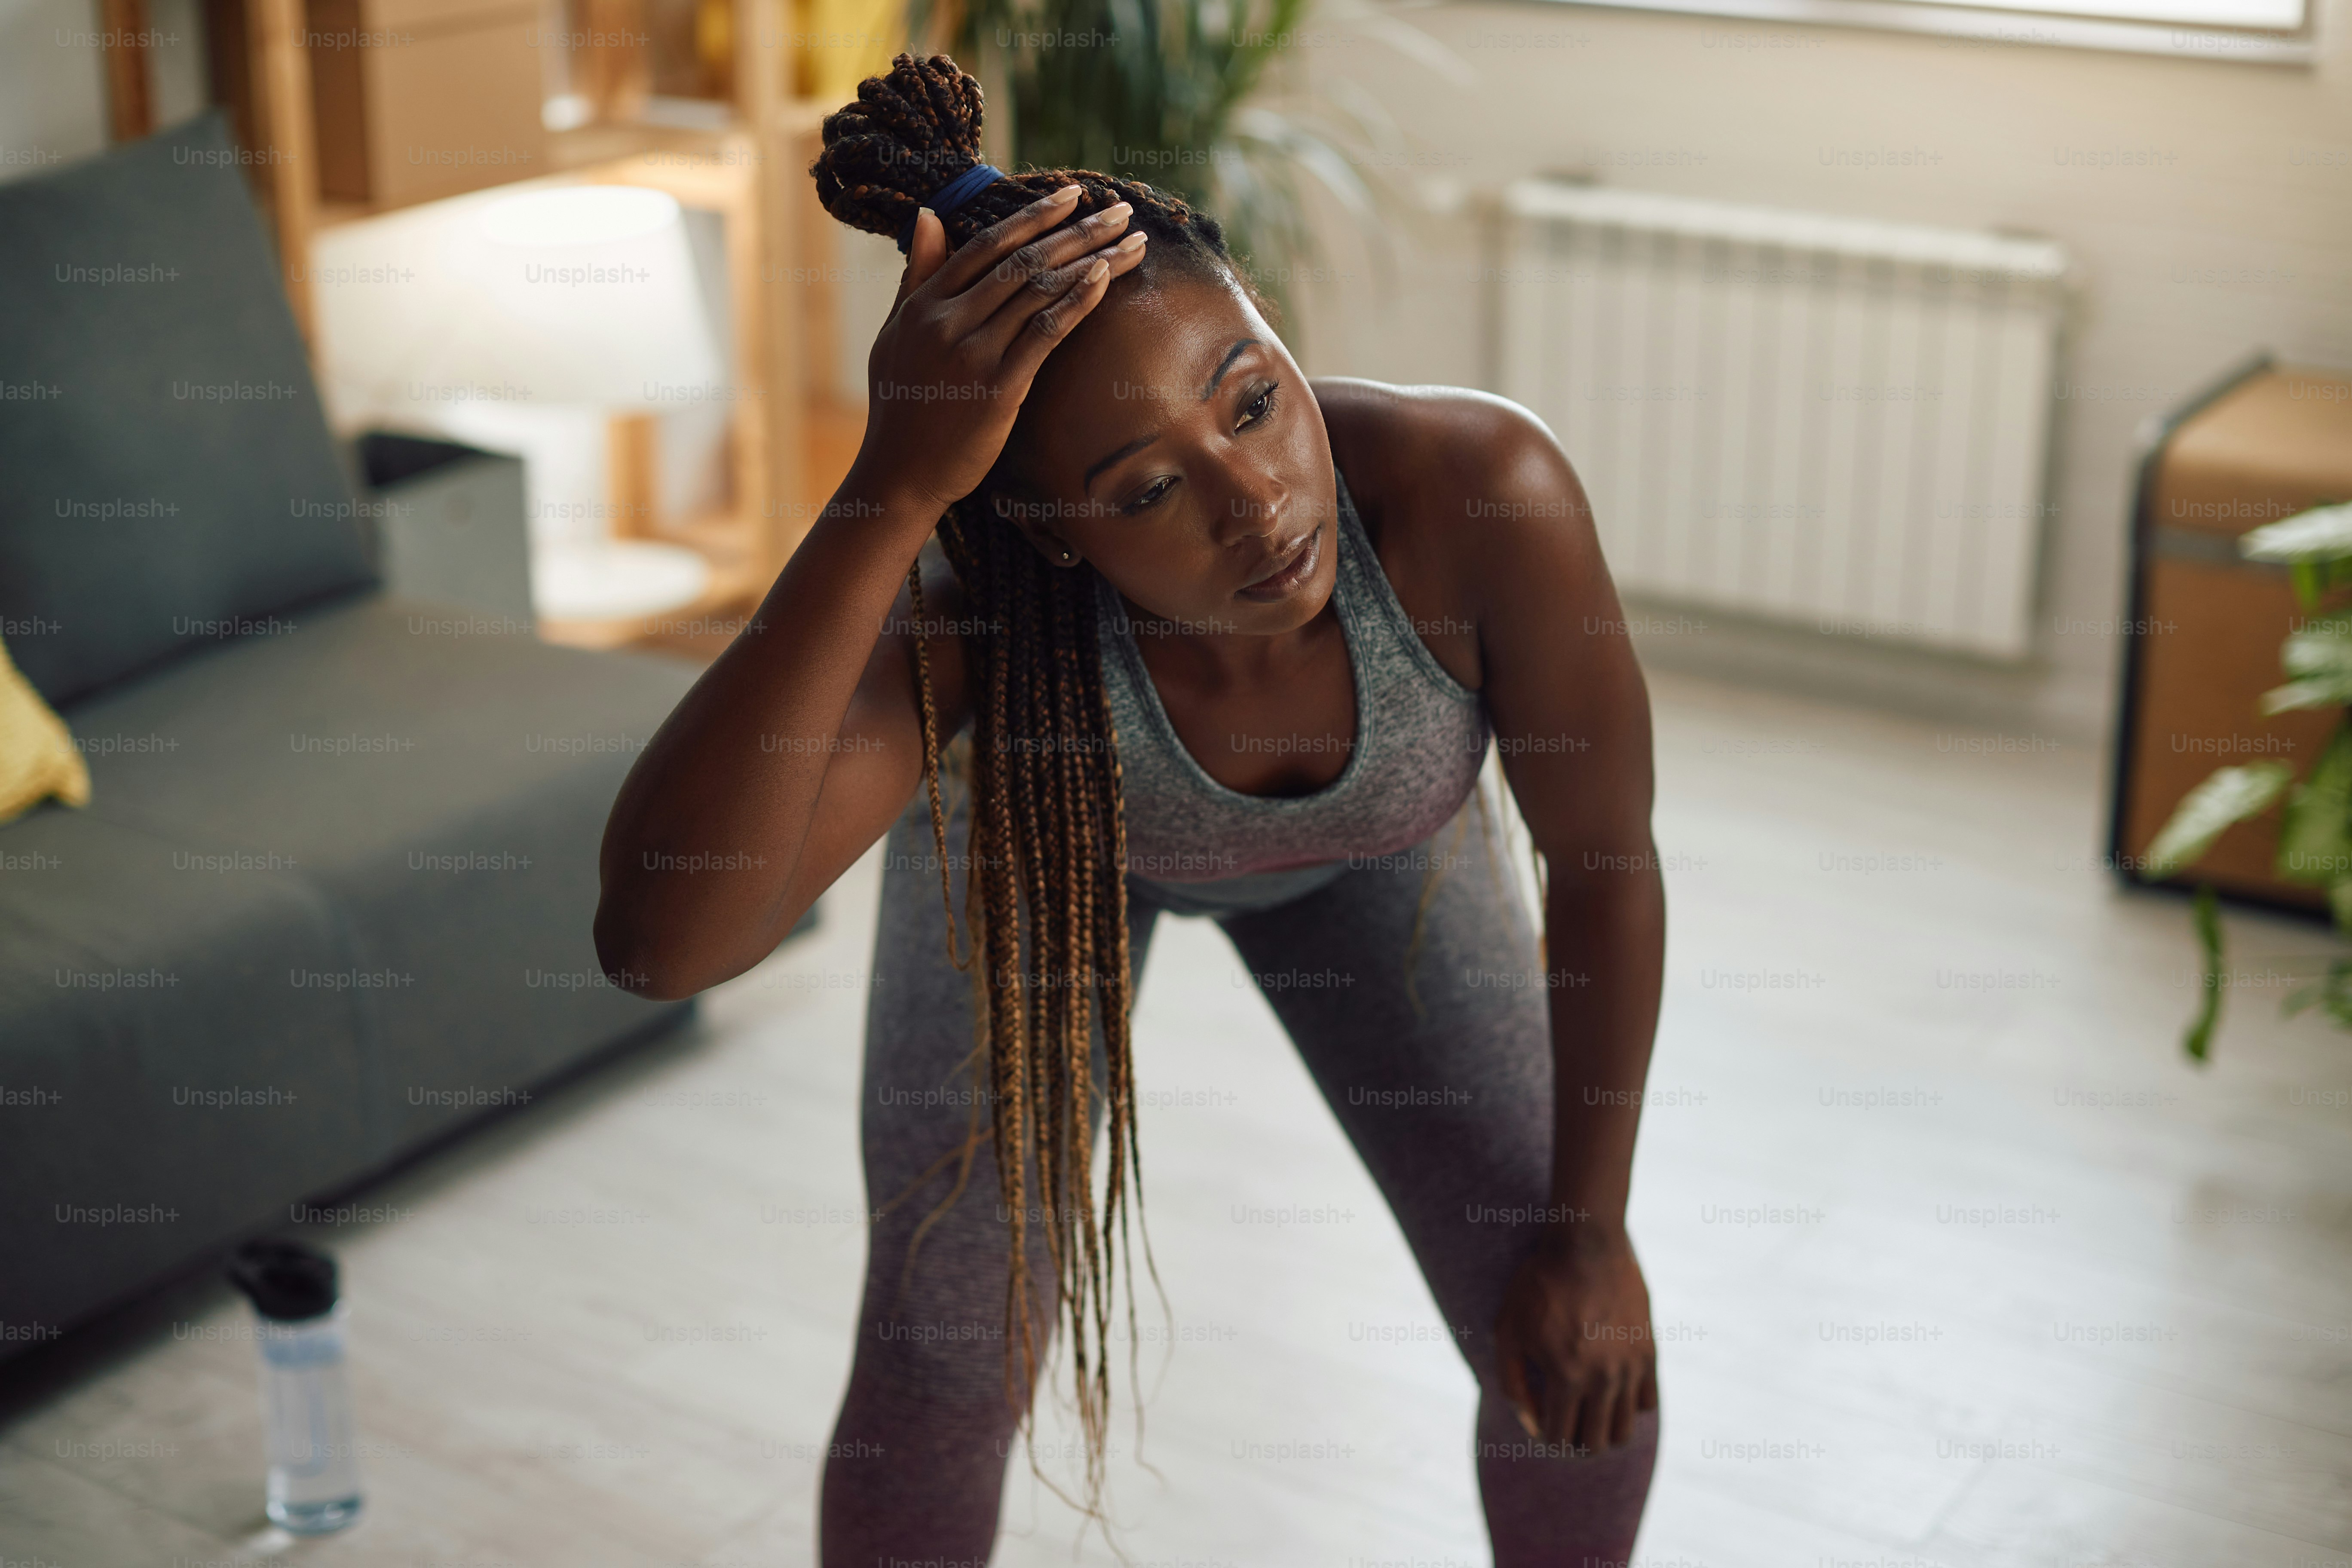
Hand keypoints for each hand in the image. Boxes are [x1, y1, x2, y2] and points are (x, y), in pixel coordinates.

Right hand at [852, 186, 1149, 516]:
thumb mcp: (897, 333)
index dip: (1033, 215)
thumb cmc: (900, 407)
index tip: (1073, 194)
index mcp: (925, 303)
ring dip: (1093, 260)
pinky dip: (1077, 301)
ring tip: (1133, 241)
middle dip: (1079, 230)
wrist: (899, 474)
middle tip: (1122, 211)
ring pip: (1040, 289)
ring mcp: (974, 352)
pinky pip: (1045, 333)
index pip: (987, 244)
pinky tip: (1106, 278)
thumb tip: (927, 214)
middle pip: (1023, 260)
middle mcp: (949, 320)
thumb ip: (918, 275)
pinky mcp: (999, 387)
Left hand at [1492, 1224, 1657, 1457]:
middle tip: (1566, 1425)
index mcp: (1565, 1376)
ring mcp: (1630, 1367)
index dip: (1546, 1437)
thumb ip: (1512, 1383)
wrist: (1586, 1242)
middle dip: (1576, 1443)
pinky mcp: (1648, 1353)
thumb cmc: (1537, 1284)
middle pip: (1596, 1443)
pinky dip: (1628, 1405)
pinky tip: (1609, 1388)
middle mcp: (1603, 1378)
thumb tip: (1530, 1426)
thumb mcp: (1508, 1331)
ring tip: (1587, 1414)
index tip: (1542, 1423)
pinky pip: (1646, 1401)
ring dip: (1603, 1431)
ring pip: (1624, 1430)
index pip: (1559, 1438)